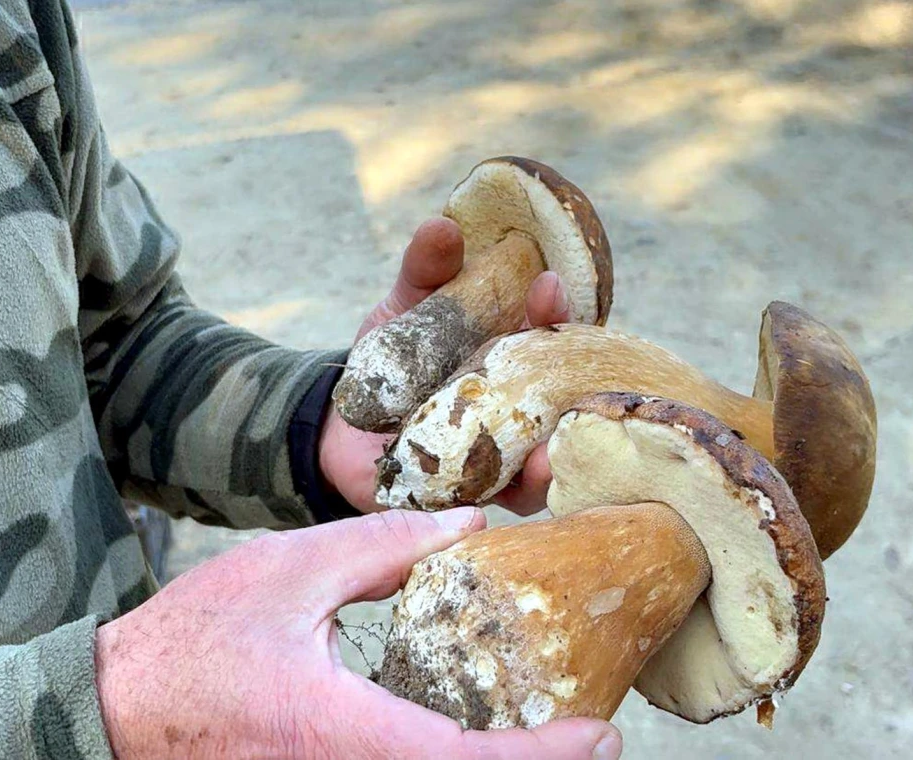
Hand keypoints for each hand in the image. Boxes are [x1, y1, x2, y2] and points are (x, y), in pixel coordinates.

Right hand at [95, 508, 621, 758]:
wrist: (116, 709)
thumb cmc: (191, 640)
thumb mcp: (287, 570)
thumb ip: (381, 547)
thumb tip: (468, 526)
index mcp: (340, 731)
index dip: (543, 758)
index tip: (601, 732)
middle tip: (586, 734)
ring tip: (539, 733)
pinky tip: (465, 740)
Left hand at [319, 218, 570, 513]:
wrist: (339, 431)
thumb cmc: (388, 365)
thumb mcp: (402, 311)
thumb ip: (423, 271)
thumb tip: (442, 226)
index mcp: (512, 351)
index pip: (552, 328)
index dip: (555, 308)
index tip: (547, 287)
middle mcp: (522, 402)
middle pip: (565, 393)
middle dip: (574, 384)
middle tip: (567, 372)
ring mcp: (507, 450)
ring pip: (549, 452)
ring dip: (556, 452)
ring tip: (551, 450)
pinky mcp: (482, 492)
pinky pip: (513, 496)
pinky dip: (522, 489)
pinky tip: (526, 481)